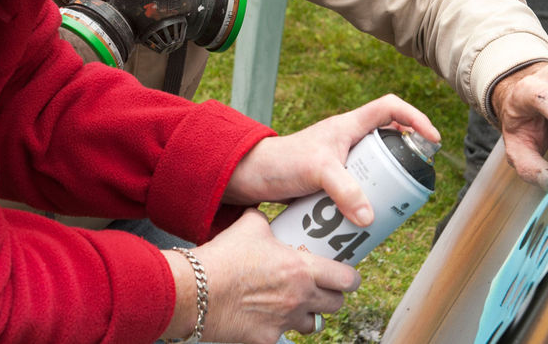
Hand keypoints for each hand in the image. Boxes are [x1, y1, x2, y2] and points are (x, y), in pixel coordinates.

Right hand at [163, 209, 361, 343]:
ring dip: (308, 315)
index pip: (346, 279)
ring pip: (313, 325)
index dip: (351, 278)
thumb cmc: (223, 258)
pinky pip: (282, 336)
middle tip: (323, 290)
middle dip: (332, 297)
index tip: (348, 276)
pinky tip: (265, 317)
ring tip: (296, 305)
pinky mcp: (267, 339)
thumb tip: (263, 216)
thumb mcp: (248, 227)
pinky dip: (277, 327)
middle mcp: (299, 298)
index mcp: (301, 269)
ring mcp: (284, 321)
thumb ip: (264, 221)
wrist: (195, 290)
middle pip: (335, 305)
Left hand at [223, 94, 438, 226]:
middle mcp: (346, 141)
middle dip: (404, 163)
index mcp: (347, 126)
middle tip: (414, 185)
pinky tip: (366, 222)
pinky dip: (364, 203)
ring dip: (384, 188)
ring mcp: (338, 162)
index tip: (432, 139)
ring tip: (392, 208)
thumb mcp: (318, 171)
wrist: (249, 178)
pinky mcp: (328, 183)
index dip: (415, 118)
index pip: (390, 108)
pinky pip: (356, 190)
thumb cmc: (280, 162)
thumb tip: (370, 218)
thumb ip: (344, 191)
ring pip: (373, 171)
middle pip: (388, 144)